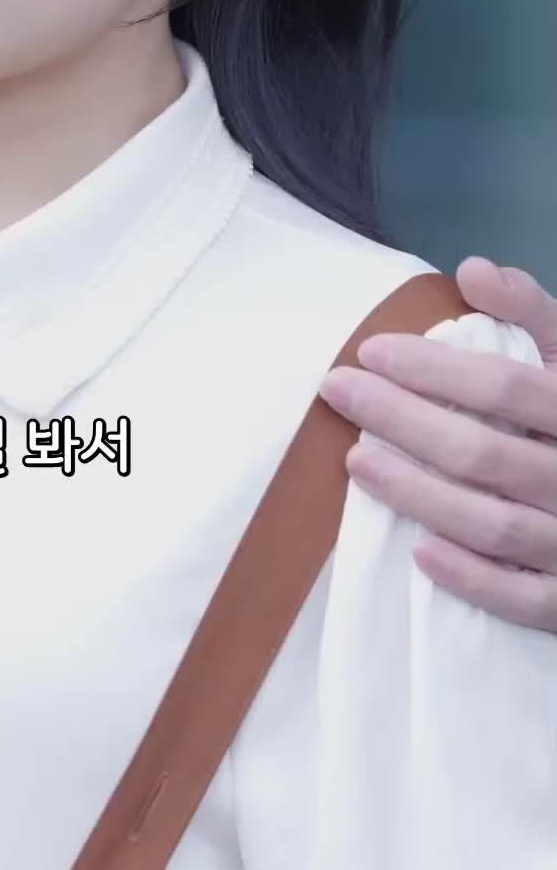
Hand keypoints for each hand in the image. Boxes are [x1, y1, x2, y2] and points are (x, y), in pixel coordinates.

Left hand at [318, 258, 556, 629]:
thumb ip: (532, 311)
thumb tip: (473, 270)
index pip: (506, 387)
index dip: (436, 369)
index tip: (369, 351)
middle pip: (485, 453)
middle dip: (402, 420)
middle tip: (338, 392)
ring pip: (494, 525)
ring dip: (418, 494)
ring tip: (356, 462)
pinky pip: (524, 599)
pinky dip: (472, 578)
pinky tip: (418, 551)